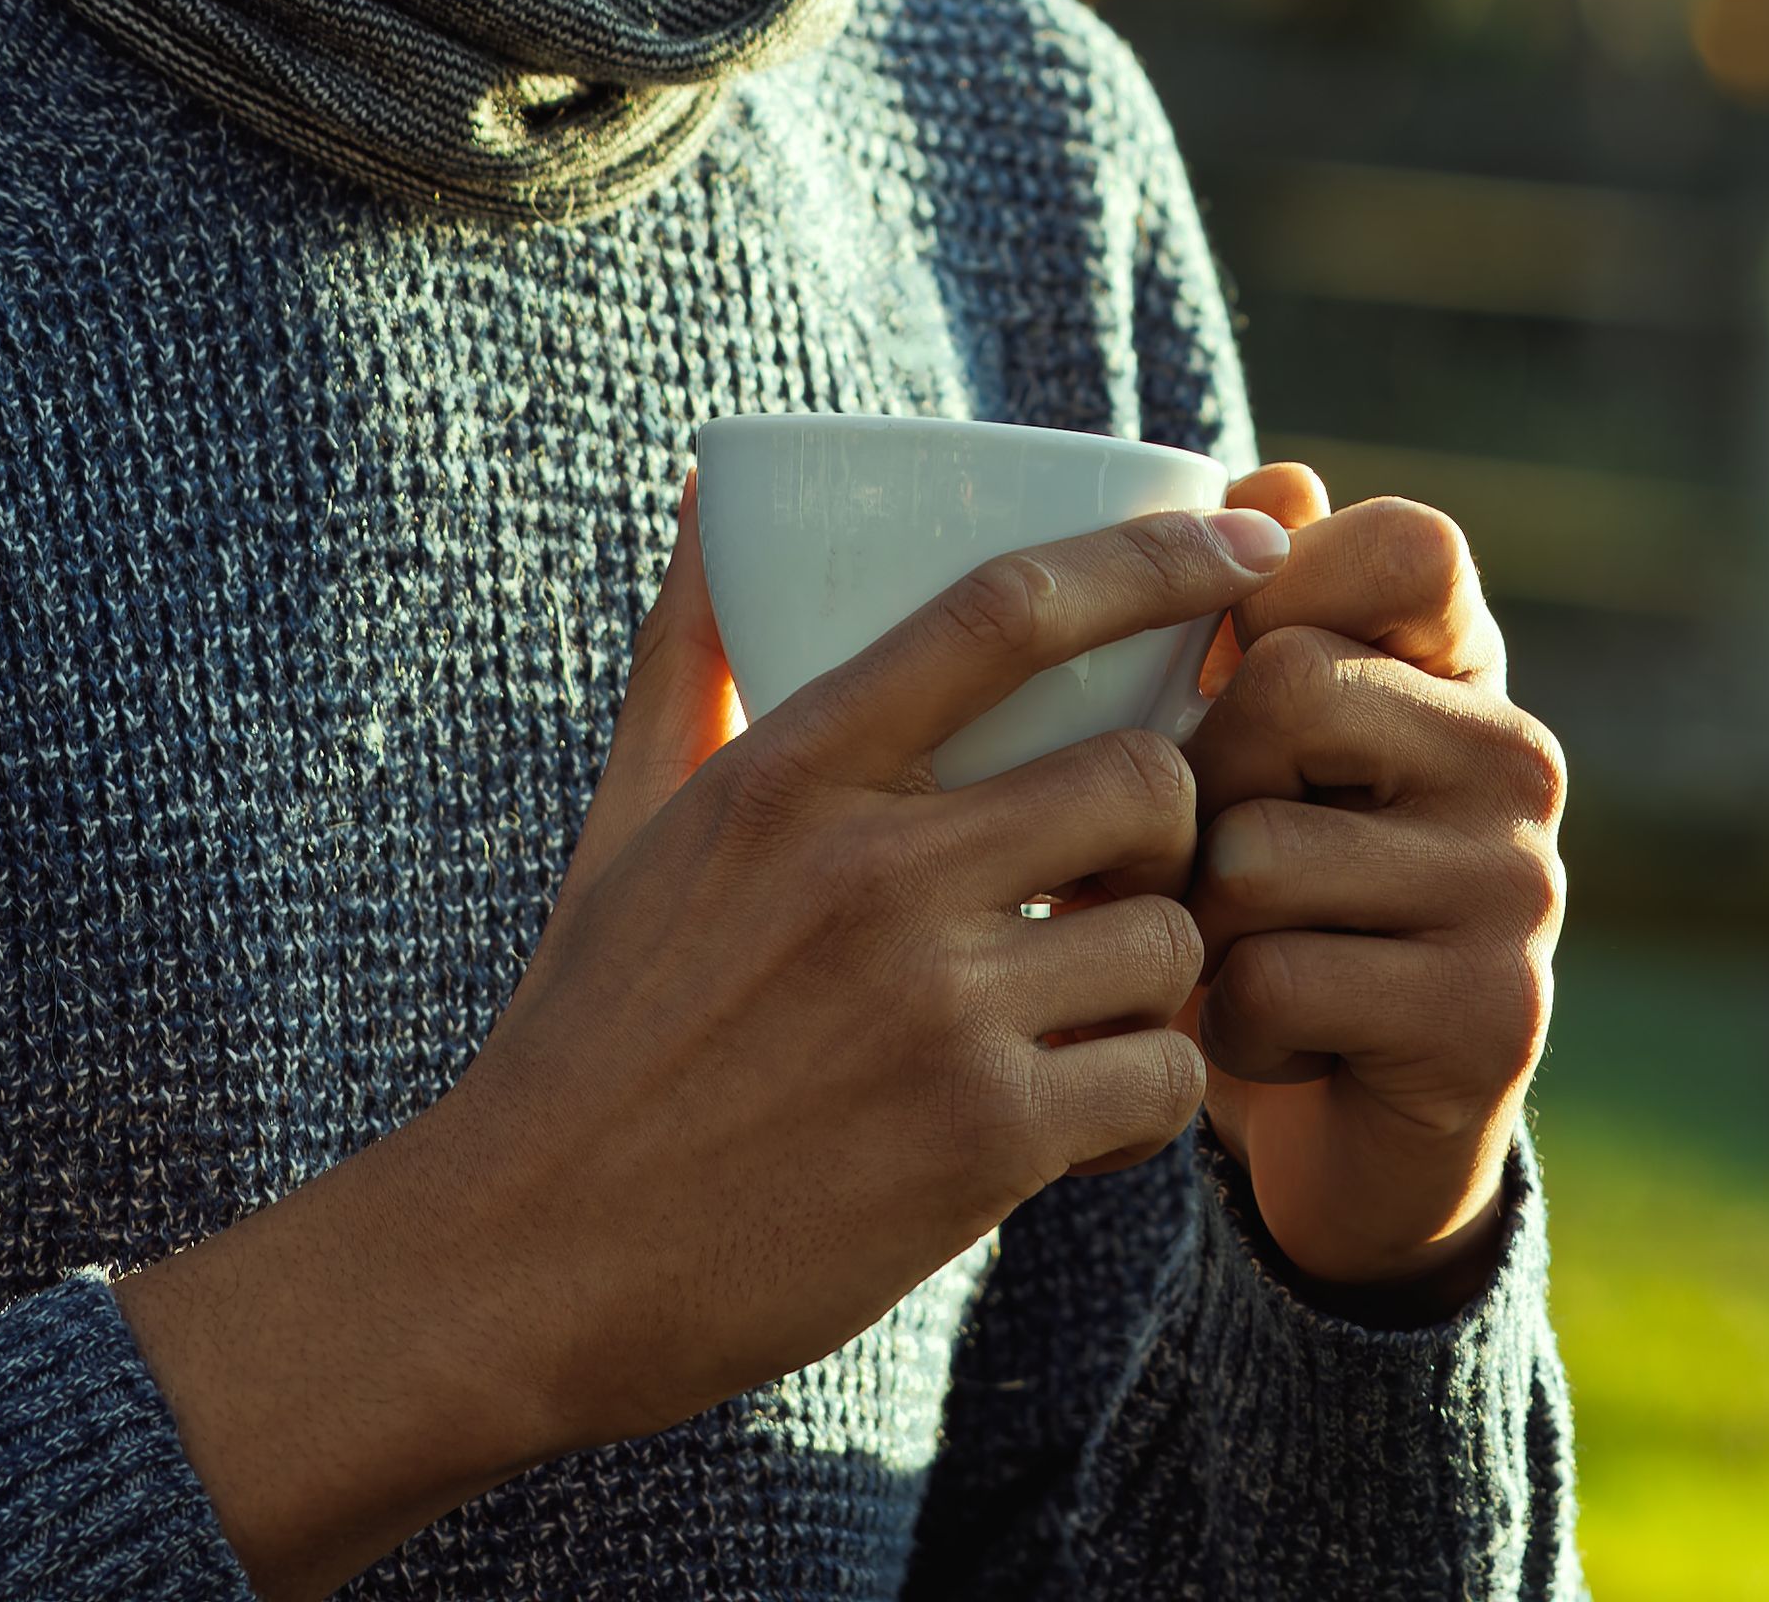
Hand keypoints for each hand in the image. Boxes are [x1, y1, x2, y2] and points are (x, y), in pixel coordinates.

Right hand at [121, 492, 1287, 1598]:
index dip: (1154, 558)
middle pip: (1144, 775)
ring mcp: (932, 1006)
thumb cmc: (586, 1038)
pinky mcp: (979, 1141)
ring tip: (1084, 1009)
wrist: (519, 1264)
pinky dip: (1150, 1098)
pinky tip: (1086, 1111)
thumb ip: (688, 661)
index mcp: (792, 773)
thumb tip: (712, 504)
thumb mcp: (626, 827)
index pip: (1010, 608)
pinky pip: (1162, 1078)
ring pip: (1170, 938)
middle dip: (1167, 827)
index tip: (1250, 541)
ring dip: (1155, 979)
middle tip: (1124, 877)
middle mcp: (873, 870)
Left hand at [1183, 462, 1569, 1305]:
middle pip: (1288, 690)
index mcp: (1466, 672)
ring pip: (1256, 856)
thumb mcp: (1265, 757)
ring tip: (1235, 959)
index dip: (1289, 576)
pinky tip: (1277, 1045)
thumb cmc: (1279, 910)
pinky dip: (1229, 1032)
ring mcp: (1518, 889)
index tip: (1231, 659)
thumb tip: (1274, 479)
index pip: (1409, 544)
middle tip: (1200, 857)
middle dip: (1194, 787)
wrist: (1357, 1140)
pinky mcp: (1487, 1017)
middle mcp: (1518, 760)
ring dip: (1195, 929)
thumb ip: (1259, 617)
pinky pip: (1272, 986)